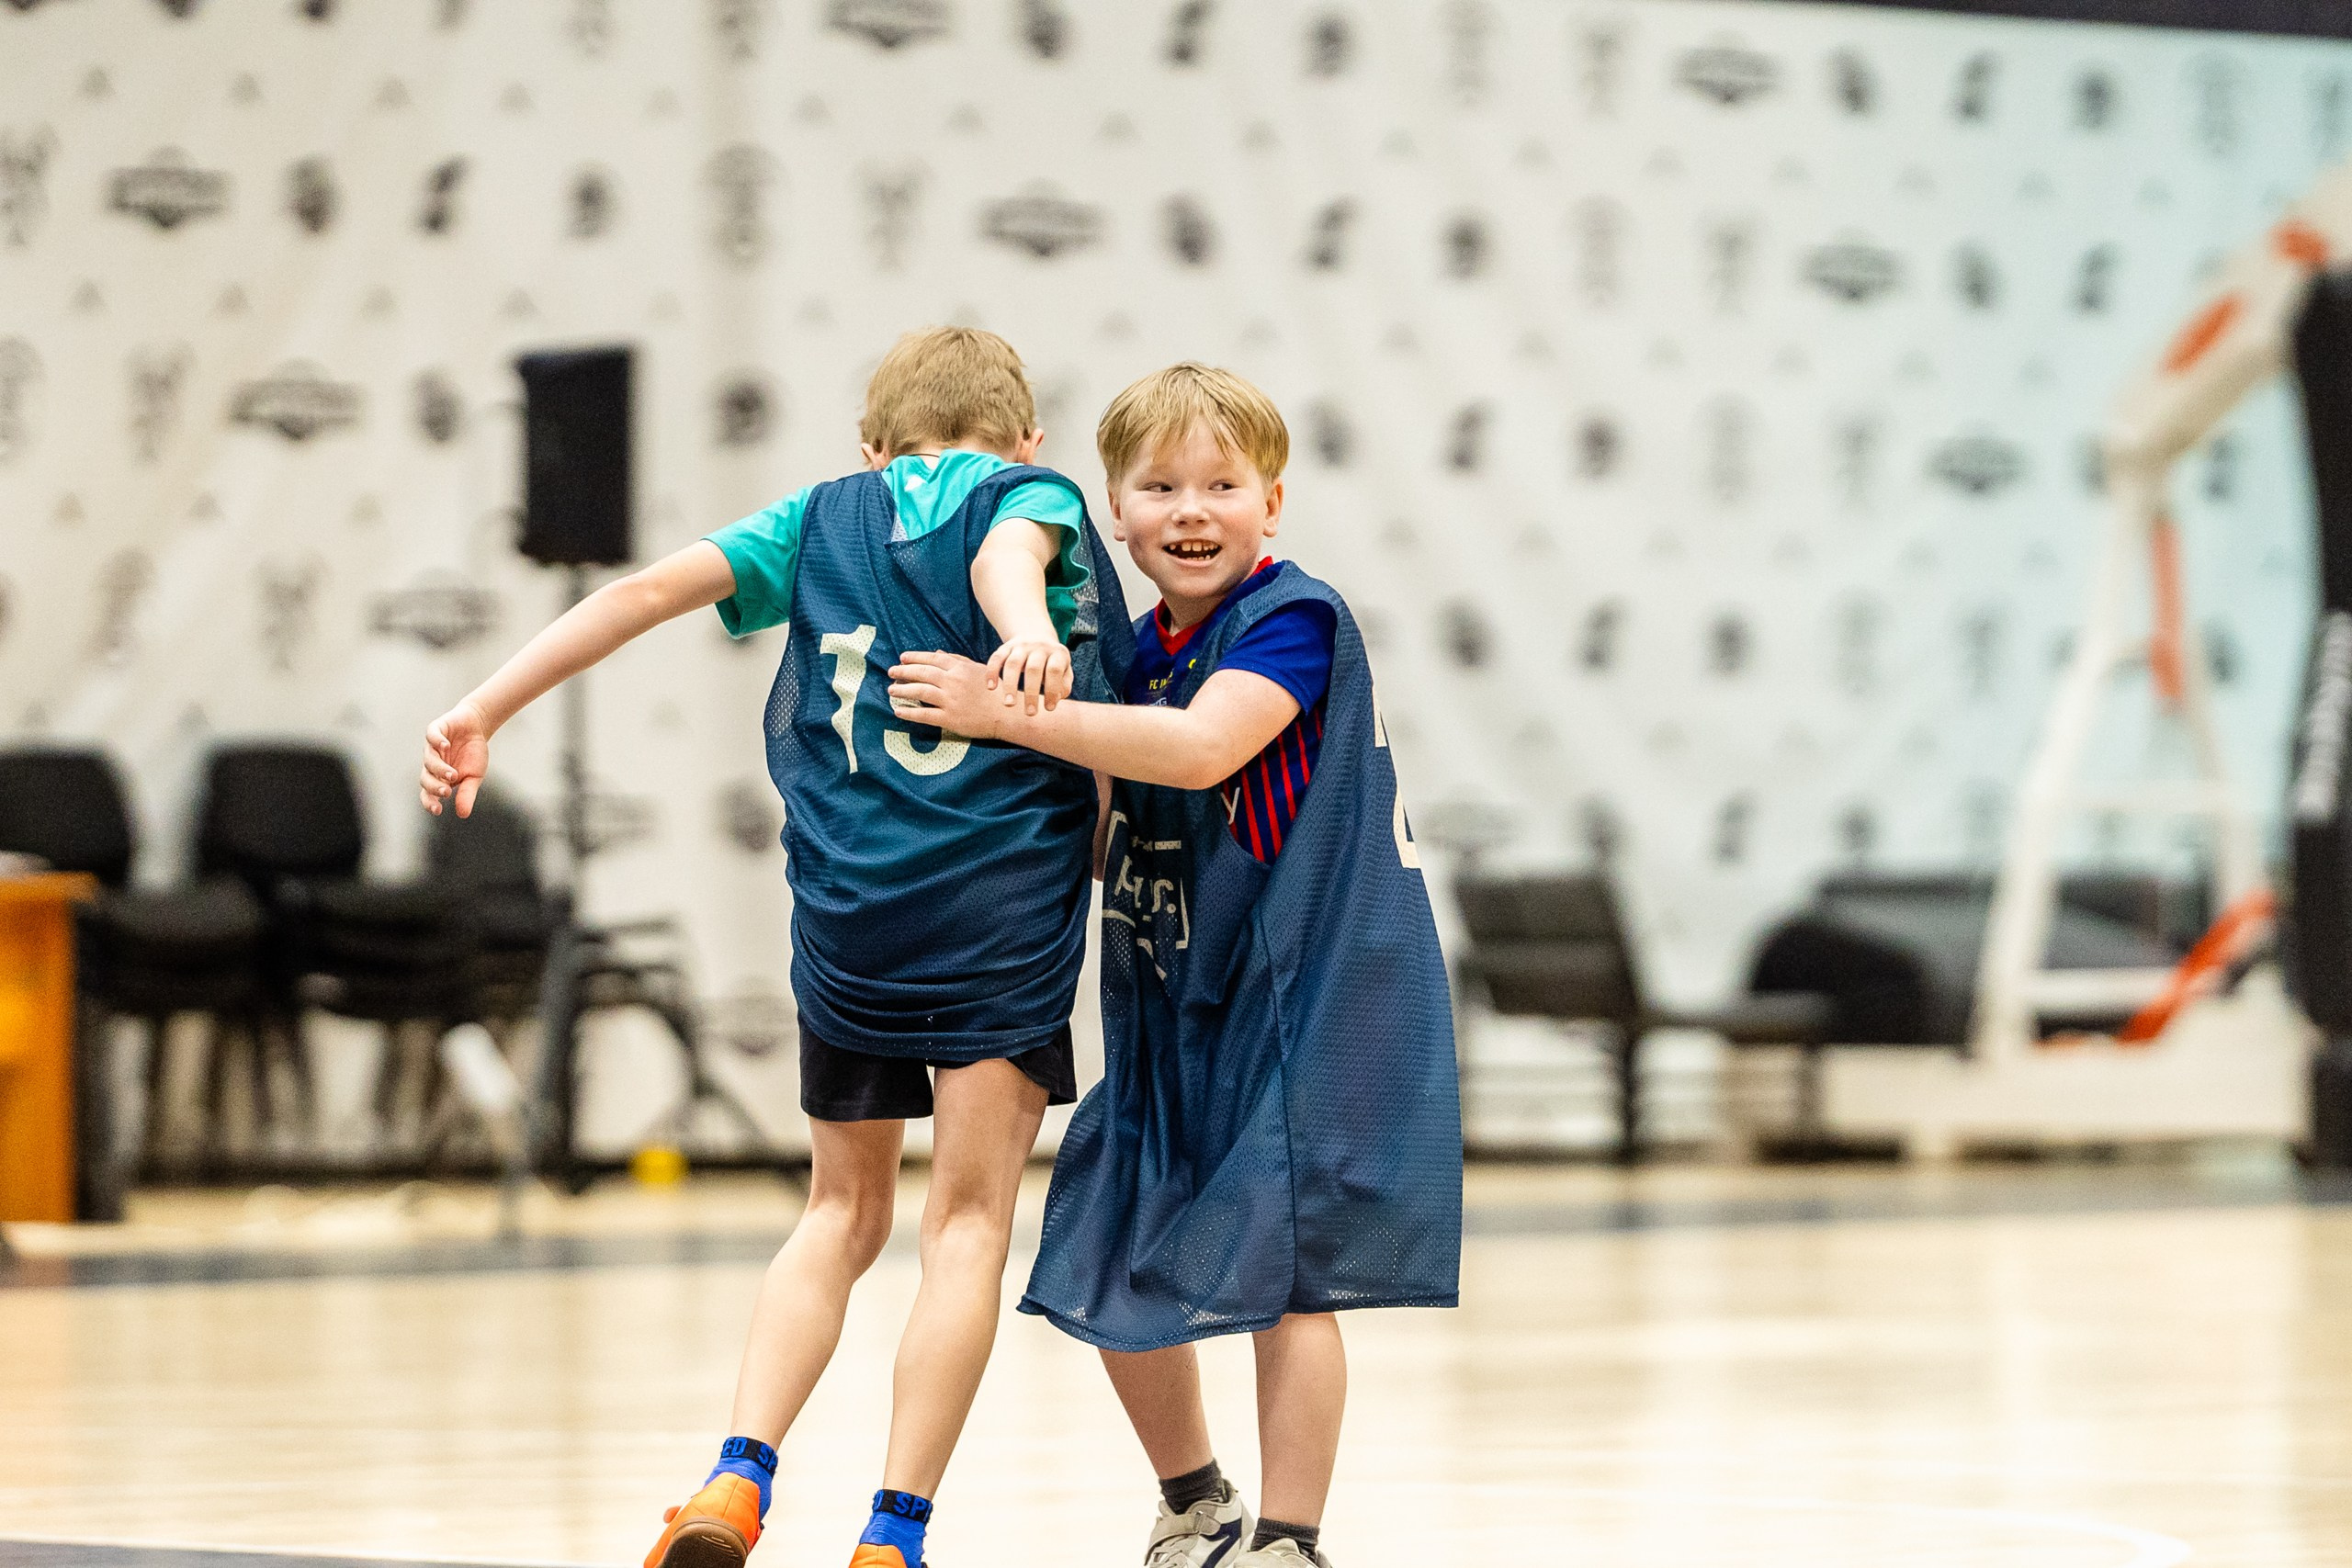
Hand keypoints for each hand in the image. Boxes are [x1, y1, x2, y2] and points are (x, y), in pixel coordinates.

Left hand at [420, 699, 490, 816]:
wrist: (477, 727)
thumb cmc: (473, 754)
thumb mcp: (474, 777)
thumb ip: (467, 793)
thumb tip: (463, 814)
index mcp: (439, 778)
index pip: (428, 793)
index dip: (430, 802)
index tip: (438, 810)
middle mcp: (431, 764)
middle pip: (425, 778)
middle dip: (433, 786)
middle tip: (446, 791)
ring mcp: (432, 747)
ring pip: (428, 760)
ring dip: (439, 768)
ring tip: (453, 774)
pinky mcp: (436, 730)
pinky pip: (432, 737)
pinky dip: (437, 741)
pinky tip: (446, 746)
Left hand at [888, 652, 1006, 740]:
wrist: (1008, 714)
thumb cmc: (995, 690)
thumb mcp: (979, 670)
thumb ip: (957, 660)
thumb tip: (937, 652)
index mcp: (960, 668)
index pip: (932, 659)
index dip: (915, 657)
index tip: (902, 658)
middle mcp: (953, 682)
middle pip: (922, 673)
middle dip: (904, 672)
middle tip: (891, 672)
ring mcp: (951, 701)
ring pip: (920, 692)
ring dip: (902, 690)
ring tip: (891, 689)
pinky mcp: (950, 719)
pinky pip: (924, 714)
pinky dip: (909, 712)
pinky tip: (898, 710)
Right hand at [986, 635, 1071, 714]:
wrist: (1036, 634)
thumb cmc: (1052, 662)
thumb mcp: (1064, 671)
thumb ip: (1063, 685)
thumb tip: (1056, 698)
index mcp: (1057, 653)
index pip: (1054, 670)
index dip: (1052, 689)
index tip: (1049, 709)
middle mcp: (1039, 647)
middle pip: (1033, 669)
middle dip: (1031, 693)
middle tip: (1030, 714)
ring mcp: (1021, 646)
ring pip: (1013, 663)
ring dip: (1010, 685)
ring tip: (1009, 705)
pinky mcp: (1006, 647)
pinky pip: (996, 657)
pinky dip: (992, 672)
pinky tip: (990, 687)